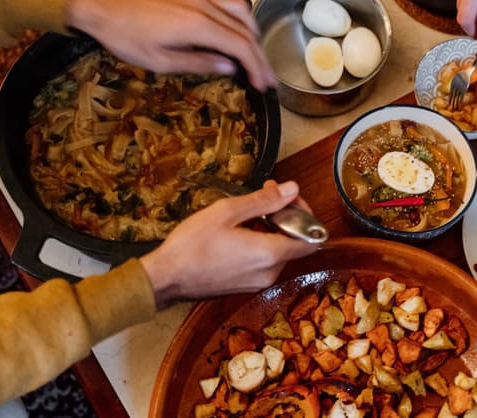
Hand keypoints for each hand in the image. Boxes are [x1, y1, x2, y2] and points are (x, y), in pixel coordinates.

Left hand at [66, 0, 276, 90]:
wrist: (102, 7)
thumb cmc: (126, 36)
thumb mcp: (161, 61)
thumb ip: (199, 63)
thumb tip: (229, 67)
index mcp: (199, 26)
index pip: (241, 47)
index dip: (256, 67)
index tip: (263, 84)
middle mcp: (205, 8)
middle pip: (246, 32)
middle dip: (260, 57)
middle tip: (267, 78)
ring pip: (241, 13)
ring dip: (253, 35)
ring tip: (255, 55)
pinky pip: (226, 0)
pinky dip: (239, 15)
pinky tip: (237, 26)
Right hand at [141, 180, 318, 308]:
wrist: (165, 279)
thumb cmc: (192, 245)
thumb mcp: (227, 212)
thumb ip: (264, 201)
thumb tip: (292, 190)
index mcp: (269, 254)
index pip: (311, 238)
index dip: (305, 215)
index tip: (288, 199)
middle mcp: (270, 273)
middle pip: (295, 243)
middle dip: (285, 217)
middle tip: (265, 196)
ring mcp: (258, 282)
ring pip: (280, 252)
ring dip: (272, 230)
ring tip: (247, 213)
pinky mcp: (246, 286)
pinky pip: (265, 262)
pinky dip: (261, 244)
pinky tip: (239, 232)